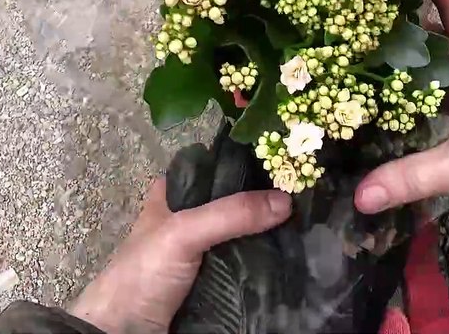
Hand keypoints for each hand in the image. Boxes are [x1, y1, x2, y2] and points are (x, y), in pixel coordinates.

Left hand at [69, 180, 290, 333]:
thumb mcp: (183, 232)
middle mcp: (190, 220)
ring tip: (306, 228)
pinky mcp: (214, 283)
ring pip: (244, 237)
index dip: (248, 167)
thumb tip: (286, 201)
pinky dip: (265, 264)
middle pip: (235, 204)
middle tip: (305, 200)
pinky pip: (246, 267)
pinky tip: (290, 258)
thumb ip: (230, 213)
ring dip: (269, 236)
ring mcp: (203, 254)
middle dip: (266, 204)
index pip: (216, 169)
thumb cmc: (143, 273)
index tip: (287, 166)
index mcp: (174, 196)